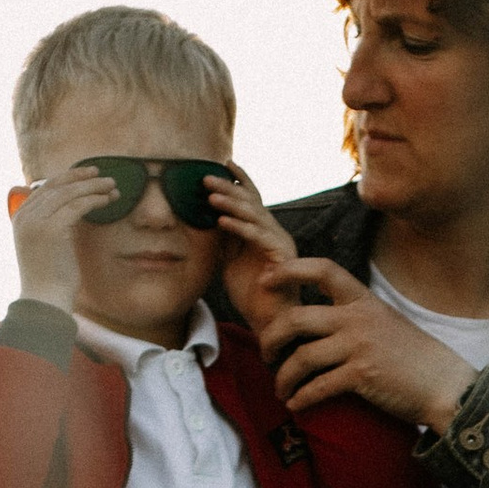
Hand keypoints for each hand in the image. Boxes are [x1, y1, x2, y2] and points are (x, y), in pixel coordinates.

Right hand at [5, 163, 108, 314]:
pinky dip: (94, 200)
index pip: (44, 188)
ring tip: (112, 186)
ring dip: (93, 187)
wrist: (45, 301)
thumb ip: (53, 226)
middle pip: (56, 186)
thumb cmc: (50, 281)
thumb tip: (73, 212)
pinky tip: (108, 200)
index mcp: (20, 218)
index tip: (86, 175)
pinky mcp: (52, 230)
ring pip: (68, 193)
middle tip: (102, 175)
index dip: (67, 179)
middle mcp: (25, 216)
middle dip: (81, 178)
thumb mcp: (47, 247)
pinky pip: (77, 206)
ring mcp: (37, 222)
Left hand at [203, 168, 302, 330]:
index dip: (241, 180)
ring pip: (255, 216)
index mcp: (263, 232)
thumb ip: (225, 239)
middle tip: (206, 178)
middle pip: (252, 203)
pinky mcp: (282, 258)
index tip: (225, 162)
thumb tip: (209, 217)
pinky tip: (221, 221)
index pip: (253, 200)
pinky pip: (258, 237)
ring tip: (210, 197)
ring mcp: (280, 244)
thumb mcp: (230, 261)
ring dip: (231, 205)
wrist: (268, 325)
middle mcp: (275, 234)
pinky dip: (239, 228)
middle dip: (229, 189)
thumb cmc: (251, 296)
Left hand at [251, 257, 477, 431]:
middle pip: (297, 319)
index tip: (266, 280)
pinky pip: (318, 387)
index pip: (322, 270)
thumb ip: (354, 317)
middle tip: (266, 352)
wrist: (446, 384)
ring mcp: (359, 347)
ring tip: (280, 388)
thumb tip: (320, 323)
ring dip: (284, 377)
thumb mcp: (385, 322)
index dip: (289, 270)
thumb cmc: (415, 358)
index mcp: (363, 300)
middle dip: (271, 337)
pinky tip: (296, 405)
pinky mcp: (361, 376)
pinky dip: (302, 398)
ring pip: (302, 358)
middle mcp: (358, 319)